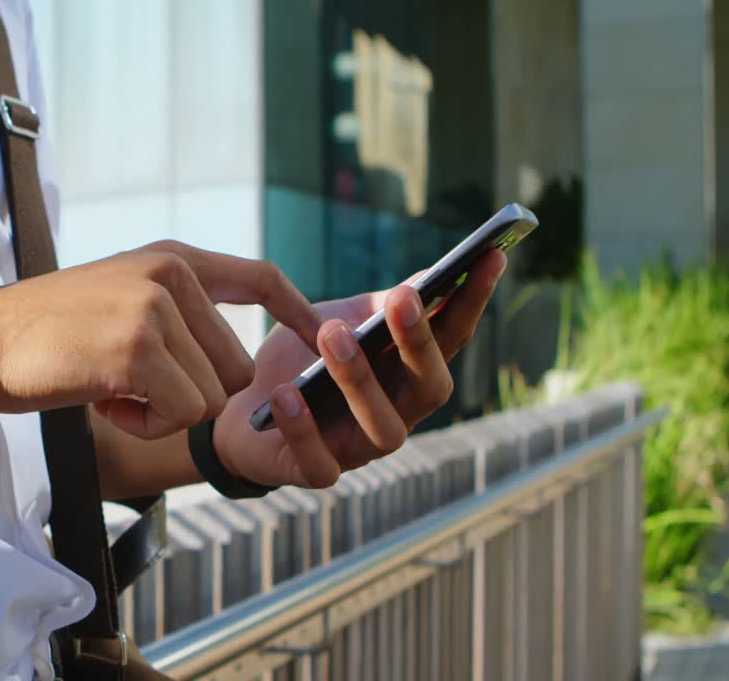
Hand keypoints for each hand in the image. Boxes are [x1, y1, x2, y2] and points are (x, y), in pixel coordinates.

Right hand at [0, 241, 321, 438]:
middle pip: (236, 366)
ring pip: (209, 397)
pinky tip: (103, 401)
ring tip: (109, 386)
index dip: (296, 312)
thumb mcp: (121, 294)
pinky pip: (180, 414)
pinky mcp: (139, 349)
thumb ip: (177, 308)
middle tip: (129, 384)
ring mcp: (156, 309)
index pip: (260, 277)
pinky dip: (143, 424)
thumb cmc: (48, 332)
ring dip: (161, 412)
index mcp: (173, 258)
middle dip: (190, 395)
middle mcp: (173, 274)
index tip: (318, 338)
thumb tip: (235, 360)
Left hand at [212, 251, 507, 487]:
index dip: (472, 301)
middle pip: (429, 388)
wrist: (237, 407)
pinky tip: (285, 394)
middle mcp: (396, 414)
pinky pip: (319, 462)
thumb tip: (426, 278)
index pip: (451, 338)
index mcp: (406, 374)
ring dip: (360, 381)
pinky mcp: (316, 472)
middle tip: (402, 298)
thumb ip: (374, 308)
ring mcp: (359, 449)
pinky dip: (303, 428)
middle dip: (420, 343)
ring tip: (332, 336)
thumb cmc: (297, 361)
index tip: (491, 256)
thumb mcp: (335, 322)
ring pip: (383, 429)